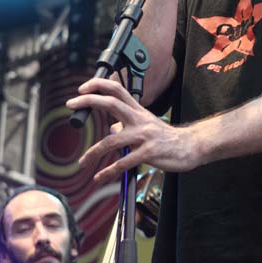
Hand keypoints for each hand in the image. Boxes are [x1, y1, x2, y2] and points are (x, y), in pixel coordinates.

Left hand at [66, 78, 198, 183]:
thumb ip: (127, 124)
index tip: (82, 89)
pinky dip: (109, 172)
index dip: (98, 85)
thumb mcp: (147, 125)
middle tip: (71, 104)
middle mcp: (139, 119)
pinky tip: (100, 177)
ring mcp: (144, 135)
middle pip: (111, 103)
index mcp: (138, 110)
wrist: (190, 147)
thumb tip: (111, 127)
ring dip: (93, 152)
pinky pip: (124, 163)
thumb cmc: (167, 137)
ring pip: (112, 140)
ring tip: (83, 162)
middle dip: (89, 101)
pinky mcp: (149, 153)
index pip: (117, 89)